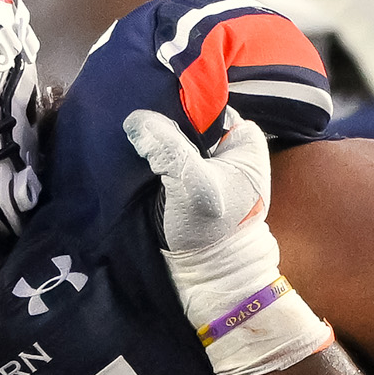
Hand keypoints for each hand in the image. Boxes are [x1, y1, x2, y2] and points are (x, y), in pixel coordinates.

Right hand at [122, 105, 328, 374]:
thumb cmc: (213, 235)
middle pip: (190, 117)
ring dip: (155, 136)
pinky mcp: (189, 184)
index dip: (179, 96)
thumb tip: (136, 119)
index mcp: (245, 141)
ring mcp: (209, 167)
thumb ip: (168, 147)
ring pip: (176, 136)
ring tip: (128, 129)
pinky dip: (152, 154)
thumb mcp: (193, 186)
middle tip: (132, 109)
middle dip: (164, 115)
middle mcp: (229, 149)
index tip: (148, 93)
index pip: (208, 101)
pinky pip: (168, 156)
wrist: (210, 282)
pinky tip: (132, 149)